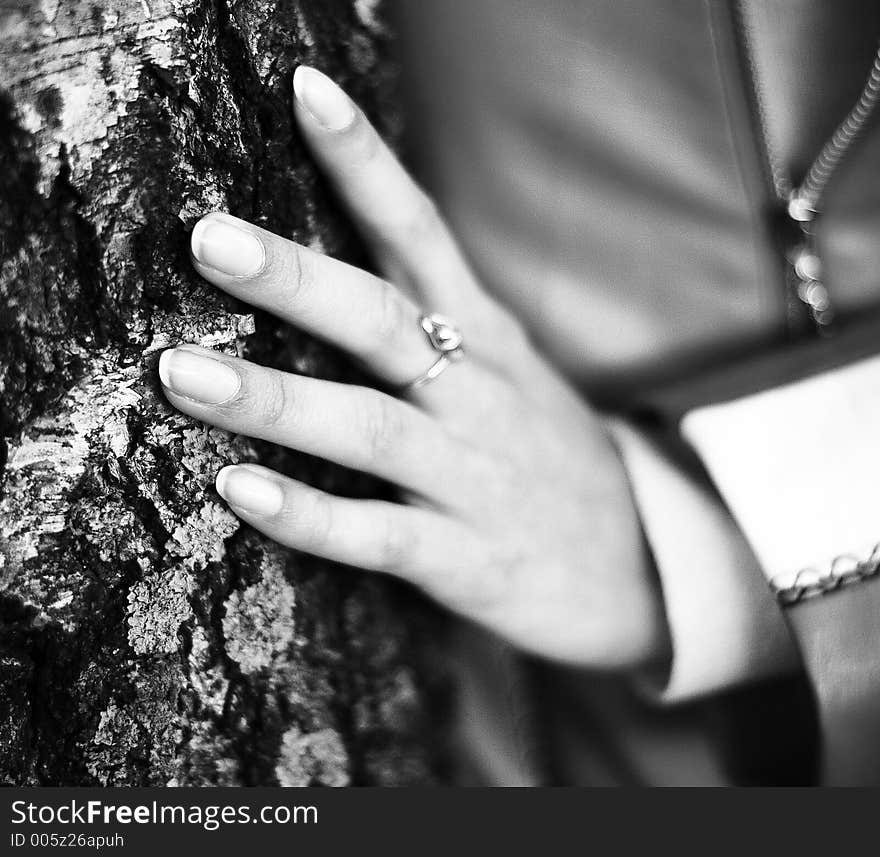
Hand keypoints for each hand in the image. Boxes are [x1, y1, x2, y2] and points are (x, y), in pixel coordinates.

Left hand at [159, 66, 668, 667]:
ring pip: (371, 428)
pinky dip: (308, 514)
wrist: (630, 567)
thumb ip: (434, 321)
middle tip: (210, 240)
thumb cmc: (543, 457)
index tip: (306, 93)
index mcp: (485, 338)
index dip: (367, 163)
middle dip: (297, 279)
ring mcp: (473, 477)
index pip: (423, 233)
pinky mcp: (465, 558)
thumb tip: (331, 269)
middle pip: (384, 322)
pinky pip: (379, 534)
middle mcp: (479, 394)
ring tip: (183, 374)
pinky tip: (240, 492)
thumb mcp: (507, 371)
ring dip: (277, 400)